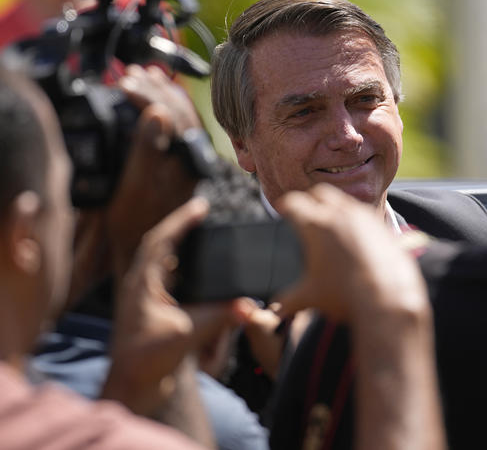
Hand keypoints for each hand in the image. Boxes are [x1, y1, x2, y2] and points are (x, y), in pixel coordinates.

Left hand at [103, 197, 251, 414]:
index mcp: (142, 283)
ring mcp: (145, 296)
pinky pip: (169, 276)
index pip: (160, 240)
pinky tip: (197, 266)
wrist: (132, 385)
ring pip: (162, 259)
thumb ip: (220, 316)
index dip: (181, 220)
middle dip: (181, 226)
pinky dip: (184, 265)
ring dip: (181, 243)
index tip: (201, 206)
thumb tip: (249, 306)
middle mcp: (140, 285)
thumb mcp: (187, 333)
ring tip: (200, 230)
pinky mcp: (154, 308)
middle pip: (160, 244)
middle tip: (202, 211)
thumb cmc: (147, 359)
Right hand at [108, 68, 202, 275]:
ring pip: (181, 118)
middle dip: (155, 88)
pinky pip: (177, 129)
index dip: (148, 95)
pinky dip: (165, 111)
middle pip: (180, 112)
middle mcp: (192, 159)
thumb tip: (158, 112)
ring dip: (161, 95)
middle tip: (131, 74)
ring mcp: (186, 162)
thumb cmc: (134, 219)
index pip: (173, 115)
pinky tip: (155, 103)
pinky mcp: (177, 166)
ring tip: (141, 77)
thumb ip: (148, 148)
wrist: (140, 246)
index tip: (124, 83)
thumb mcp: (136, 183)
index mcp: (186, 160)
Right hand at [275, 184, 428, 323]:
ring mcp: (364, 217)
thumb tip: (273, 312)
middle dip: (310, 200)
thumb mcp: (310, 298)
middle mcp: (340, 215)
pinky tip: (353, 237)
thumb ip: (287, 301)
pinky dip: (354, 219)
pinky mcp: (381, 226)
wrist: (388, 300)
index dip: (285, 205)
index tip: (283, 210)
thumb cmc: (347, 298)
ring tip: (330, 224)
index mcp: (316, 226)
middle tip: (305, 213)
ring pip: (344, 200)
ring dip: (334, 207)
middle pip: (319, 193)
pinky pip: (364, 214)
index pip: (293, 202)